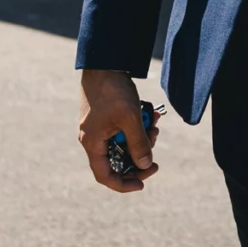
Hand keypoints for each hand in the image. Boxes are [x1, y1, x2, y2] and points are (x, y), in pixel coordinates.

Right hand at [79, 69, 157, 192]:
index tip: (142, 183)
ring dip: (142, 139)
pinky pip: (124, 130)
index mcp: (92, 143)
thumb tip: (145, 165)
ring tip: (154, 125)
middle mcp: (93, 139)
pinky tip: (151, 115)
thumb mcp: (130, 118)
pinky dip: (138, 126)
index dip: (123, 184)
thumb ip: (138, 144)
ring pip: (123, 145)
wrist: (104, 62)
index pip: (105, 176)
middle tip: (155, 155)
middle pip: (117, 162)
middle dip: (138, 157)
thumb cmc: (112, 90)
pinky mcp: (107, 118)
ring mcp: (99, 128)